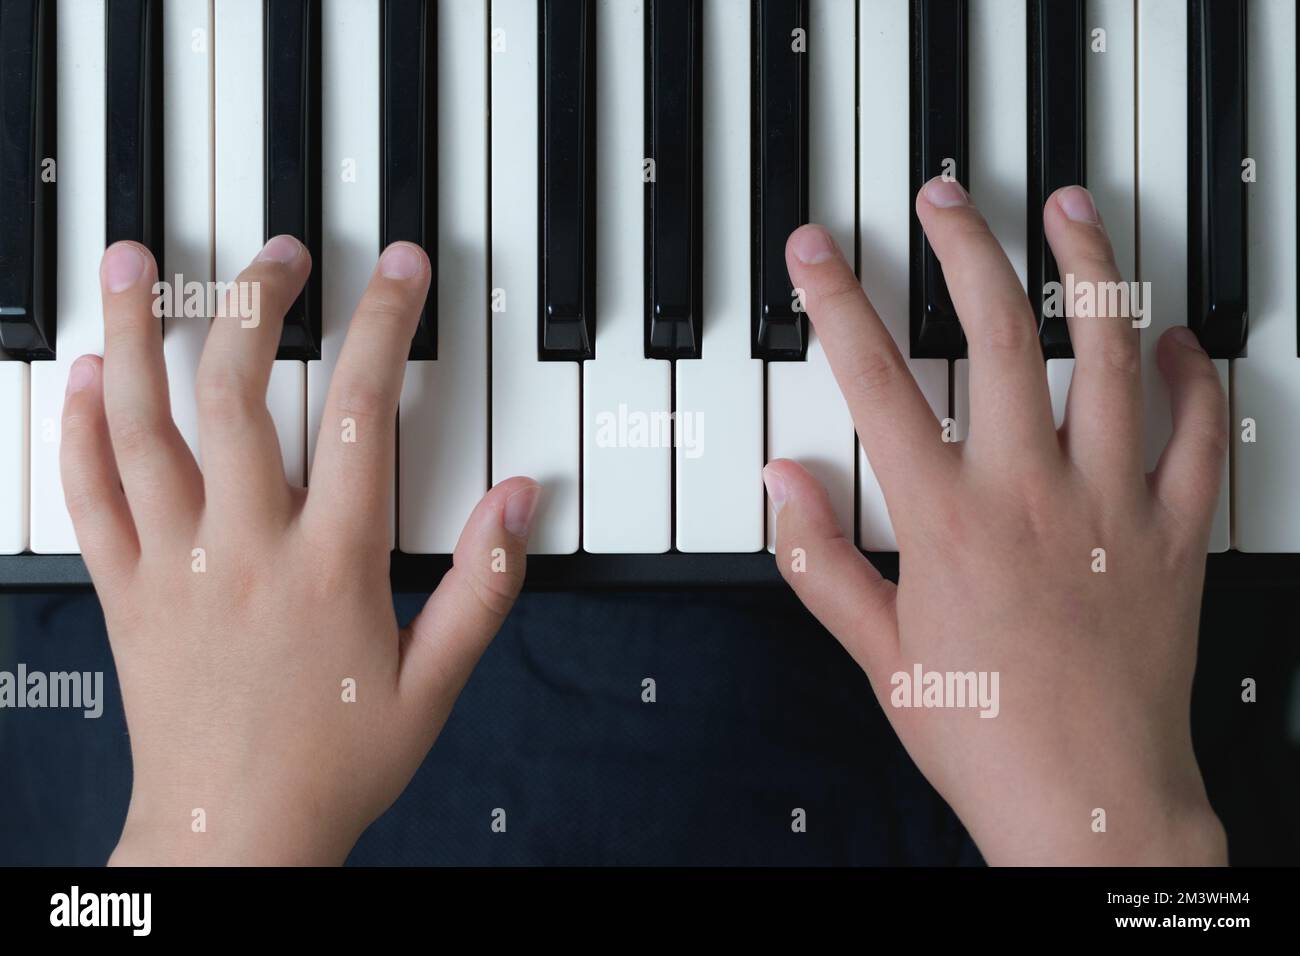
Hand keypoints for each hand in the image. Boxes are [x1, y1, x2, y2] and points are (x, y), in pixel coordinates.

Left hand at [62, 237, 538, 864]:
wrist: (233, 836)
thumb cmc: (334, 765)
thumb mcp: (436, 684)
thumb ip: (484, 586)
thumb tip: (517, 501)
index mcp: (329, 565)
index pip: (358, 414)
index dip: (381, 325)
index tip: (393, 268)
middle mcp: (245, 550)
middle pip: (237, 394)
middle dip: (256, 303)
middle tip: (276, 253)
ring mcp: (175, 565)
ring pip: (141, 427)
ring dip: (132, 333)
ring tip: (130, 260)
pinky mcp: (125, 591)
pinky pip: (89, 498)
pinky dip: (79, 431)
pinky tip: (82, 378)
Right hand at [768, 180, 1227, 864]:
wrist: (1090, 804)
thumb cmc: (982, 735)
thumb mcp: (878, 652)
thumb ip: (819, 558)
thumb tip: (781, 482)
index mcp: (947, 521)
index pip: (876, 381)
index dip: (837, 301)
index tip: (816, 248)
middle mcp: (1031, 494)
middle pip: (999, 335)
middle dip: (964, 247)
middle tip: (944, 195)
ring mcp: (1112, 506)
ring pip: (1111, 357)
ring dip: (1088, 271)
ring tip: (1068, 210)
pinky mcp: (1176, 533)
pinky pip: (1201, 434)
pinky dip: (1196, 375)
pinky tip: (1178, 337)